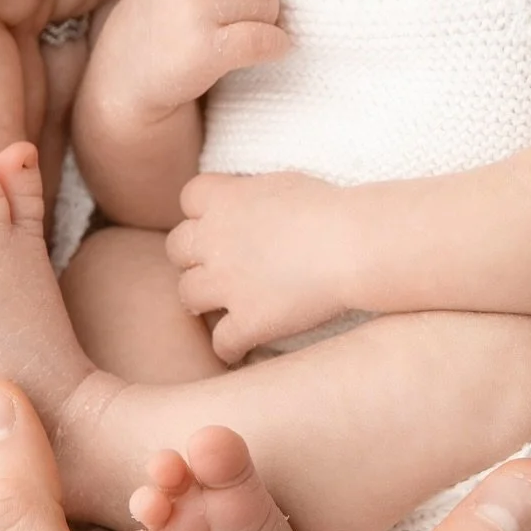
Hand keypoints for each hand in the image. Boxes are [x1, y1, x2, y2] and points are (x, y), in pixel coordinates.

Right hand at [105, 0, 289, 122]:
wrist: (127, 72)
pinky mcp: (207, 49)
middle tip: (234, 8)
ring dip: (265, 19)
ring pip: (268, 2)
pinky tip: (268, 48)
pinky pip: (267, 39)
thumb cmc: (161, 7)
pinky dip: (276, 46)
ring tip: (238, 28)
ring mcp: (193, 8)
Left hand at [167, 170, 350, 361]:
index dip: (204, 211)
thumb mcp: (281, 183)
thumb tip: (244, 206)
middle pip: (177, 248)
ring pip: (187, 295)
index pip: (190, 198)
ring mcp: (226, 283)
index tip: (223, 221)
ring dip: (205, 300)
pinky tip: (245, 346)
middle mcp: (214, 239)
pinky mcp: (247, 321)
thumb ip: (249, 196)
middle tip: (220, 265)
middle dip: (195, 256)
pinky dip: (231, 346)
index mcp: (225, 199)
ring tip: (228, 304)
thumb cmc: (330, 208)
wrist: (353, 244)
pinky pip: (221, 342)